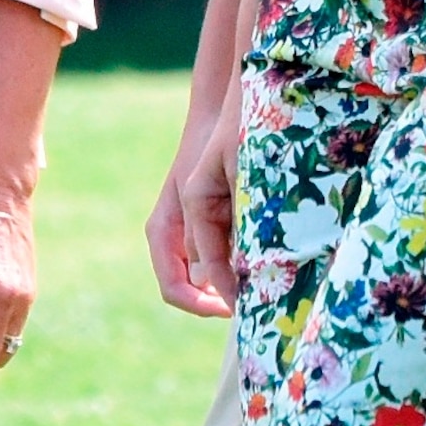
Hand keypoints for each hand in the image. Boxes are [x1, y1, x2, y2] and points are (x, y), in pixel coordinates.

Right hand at [181, 79, 243, 312]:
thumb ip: (200, 237)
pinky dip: (237, 267)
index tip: (236, 307)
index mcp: (161, 234)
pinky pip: (219, 260)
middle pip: (192, 291)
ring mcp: (187, 234)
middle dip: (220, 301)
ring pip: (207, 280)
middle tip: (256, 304)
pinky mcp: (207, 226)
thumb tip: (209, 280)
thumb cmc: (204, 153)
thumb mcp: (201, 197)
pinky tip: (264, 262)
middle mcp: (171, 240)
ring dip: (231, 286)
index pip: (175, 290)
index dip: (204, 306)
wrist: (213, 118)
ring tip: (263, 286)